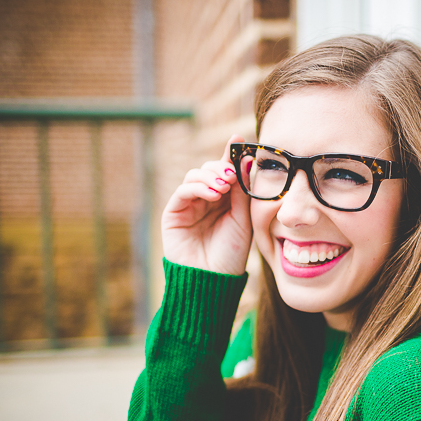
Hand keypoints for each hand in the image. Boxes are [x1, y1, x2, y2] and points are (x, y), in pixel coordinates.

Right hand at [161, 135, 251, 275]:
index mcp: (225, 200)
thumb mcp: (243, 219)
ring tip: (224, 186)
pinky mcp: (173, 213)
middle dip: (221, 167)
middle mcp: (206, 199)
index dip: (231, 156)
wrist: (213, 280)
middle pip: (210, 170)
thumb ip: (243, 190)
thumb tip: (247, 159)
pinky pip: (183, 191)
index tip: (239, 140)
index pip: (227, 172)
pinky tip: (212, 193)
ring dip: (210, 176)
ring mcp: (189, 205)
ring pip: (195, 176)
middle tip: (232, 175)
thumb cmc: (231, 254)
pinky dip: (198, 187)